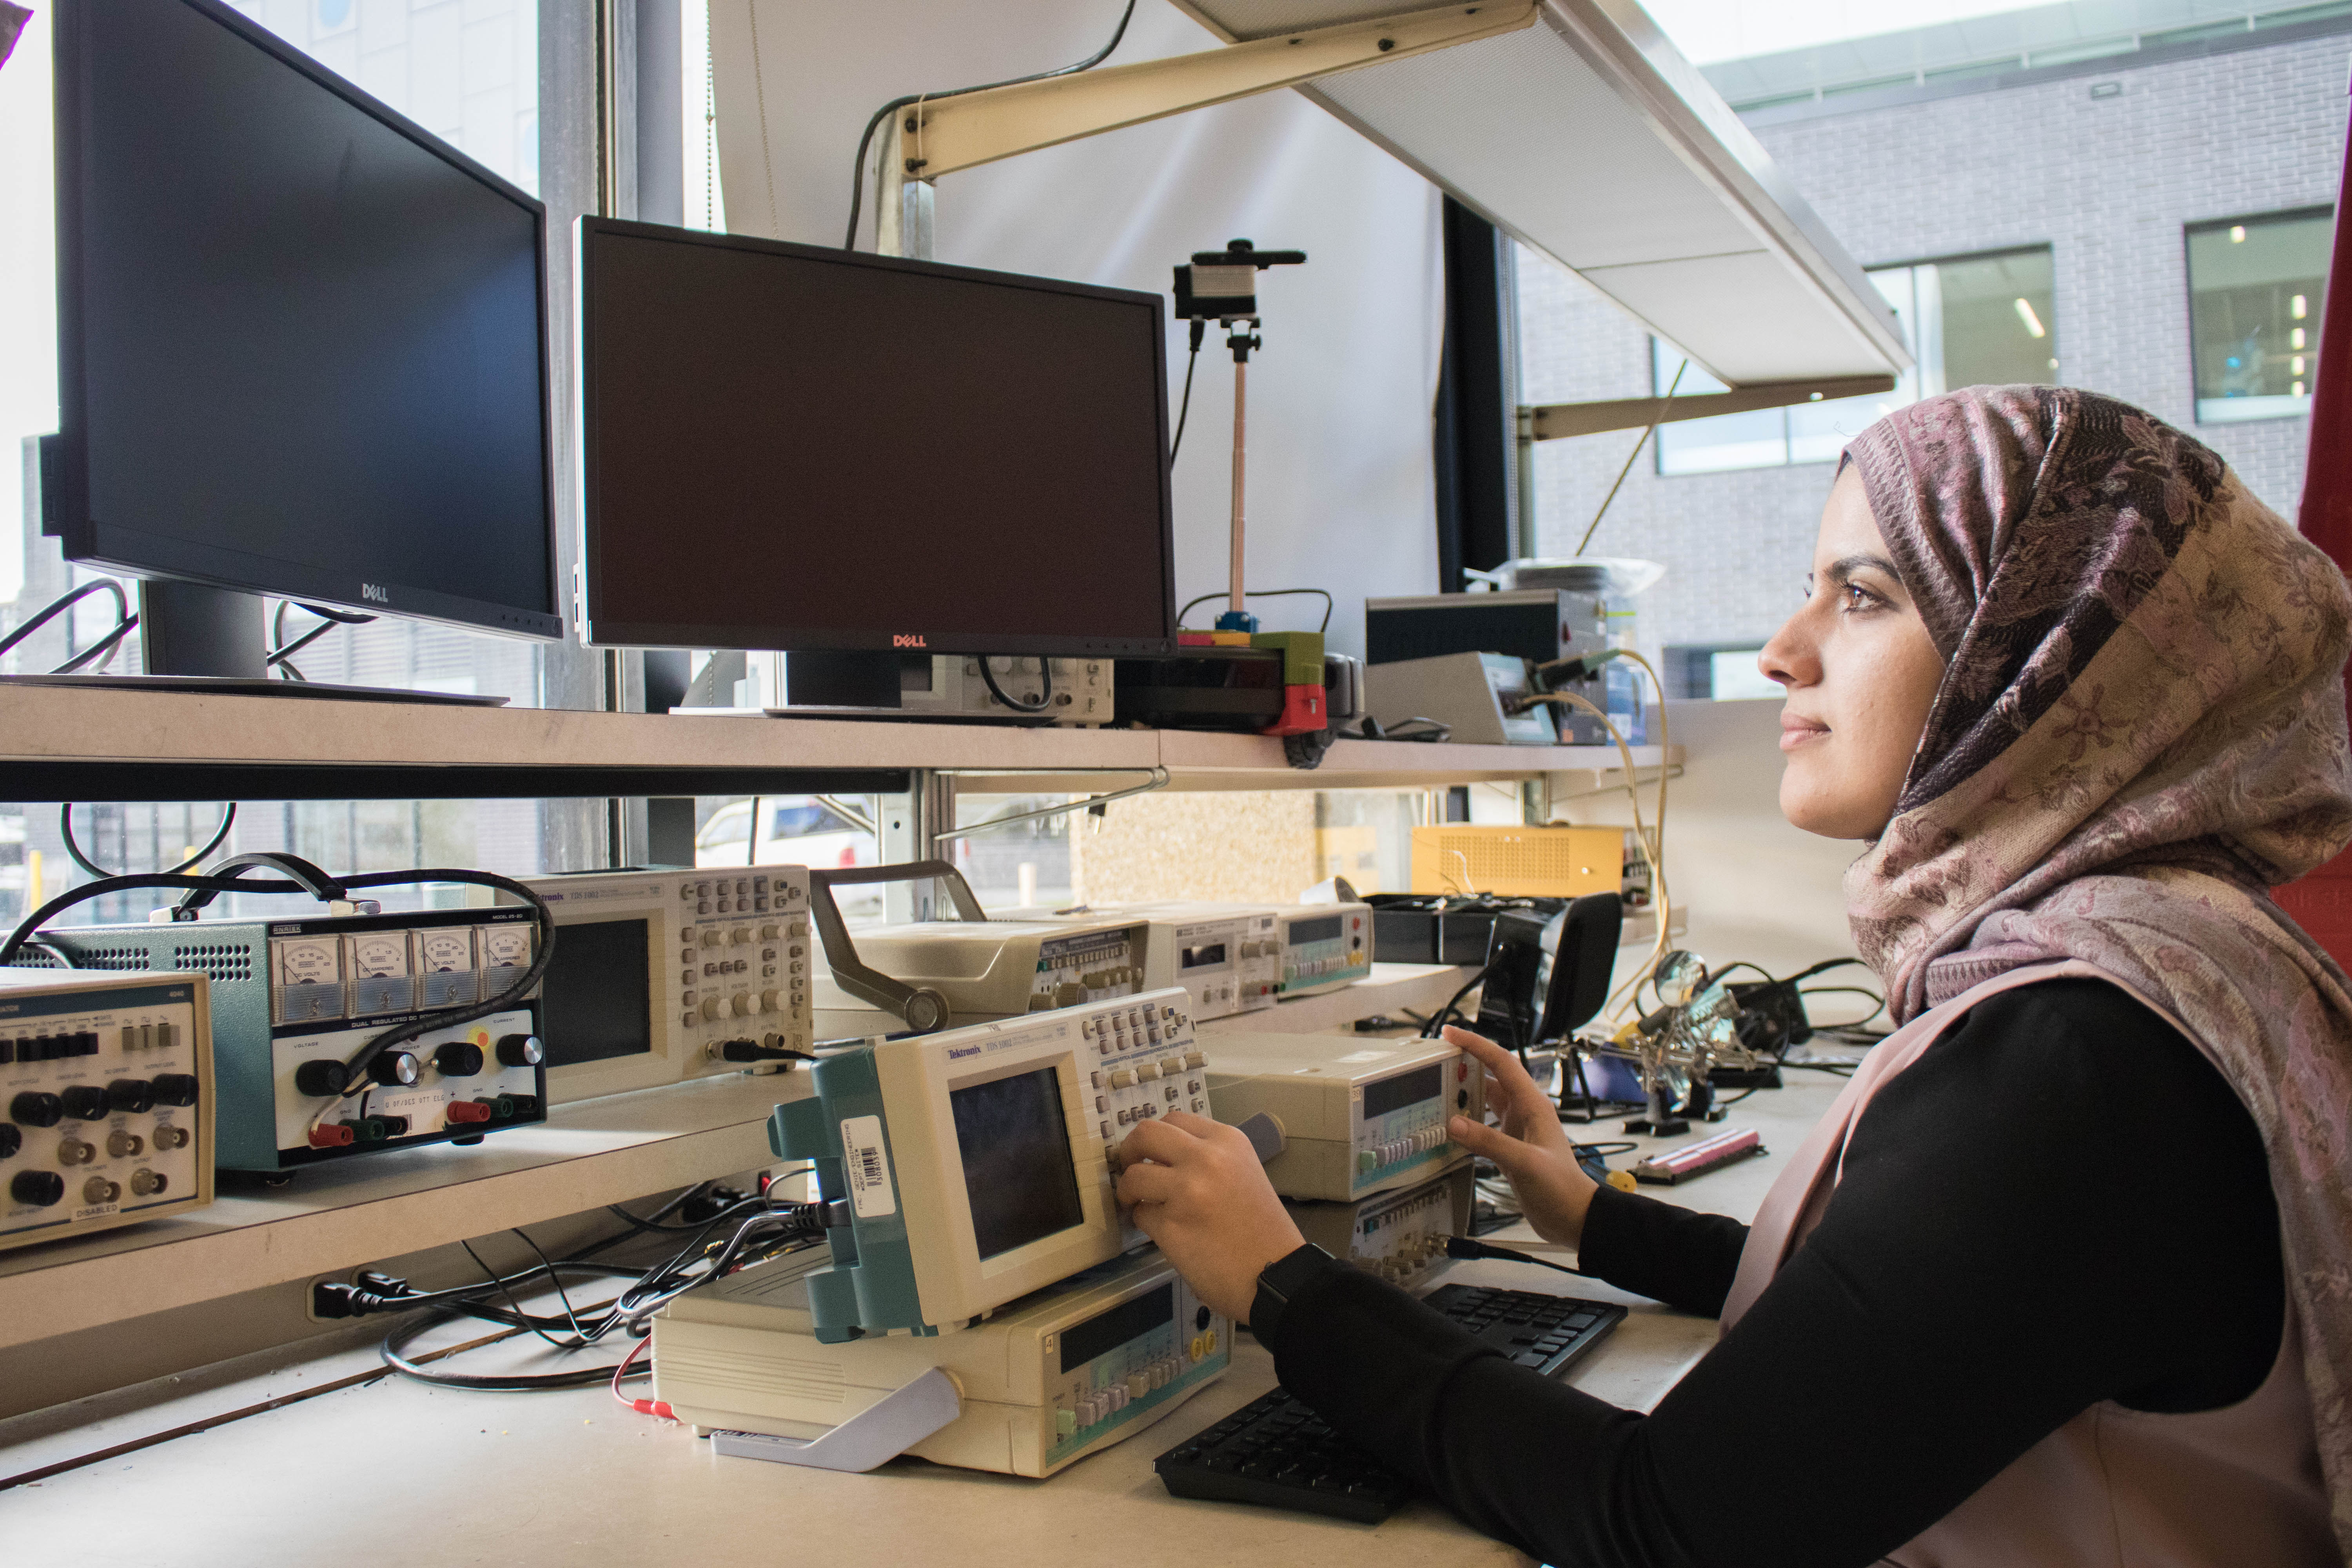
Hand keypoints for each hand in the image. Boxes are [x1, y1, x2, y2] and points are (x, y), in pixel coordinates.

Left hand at [1113, 1111, 1304, 1322]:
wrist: (1275, 1273)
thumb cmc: (1261, 1228)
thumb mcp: (1243, 1172)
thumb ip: (1209, 1157)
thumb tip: (1165, 1155)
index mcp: (1227, 1141)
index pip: (1174, 1119)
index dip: (1154, 1137)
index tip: (1149, 1151)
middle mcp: (1205, 1158)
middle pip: (1145, 1134)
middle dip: (1130, 1151)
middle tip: (1130, 1168)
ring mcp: (1186, 1190)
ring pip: (1133, 1176)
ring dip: (1129, 1191)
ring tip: (1138, 1203)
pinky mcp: (1171, 1225)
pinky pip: (1140, 1215)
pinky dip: (1144, 1223)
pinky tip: (1163, 1231)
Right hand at [1443, 1026, 1600, 1247]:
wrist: (1574, 1217)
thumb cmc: (1562, 1188)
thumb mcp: (1526, 1162)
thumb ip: (1490, 1142)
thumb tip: (1455, 1124)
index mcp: (1533, 1105)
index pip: (1501, 1063)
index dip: (1476, 1045)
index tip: (1452, 1034)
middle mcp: (1524, 1112)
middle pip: (1491, 1077)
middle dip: (1465, 1067)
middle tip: (1438, 1062)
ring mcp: (1517, 1129)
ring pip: (1486, 1101)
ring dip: (1465, 1095)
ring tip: (1439, 1091)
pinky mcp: (1510, 1147)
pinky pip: (1484, 1125)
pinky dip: (1467, 1122)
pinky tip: (1453, 1128)